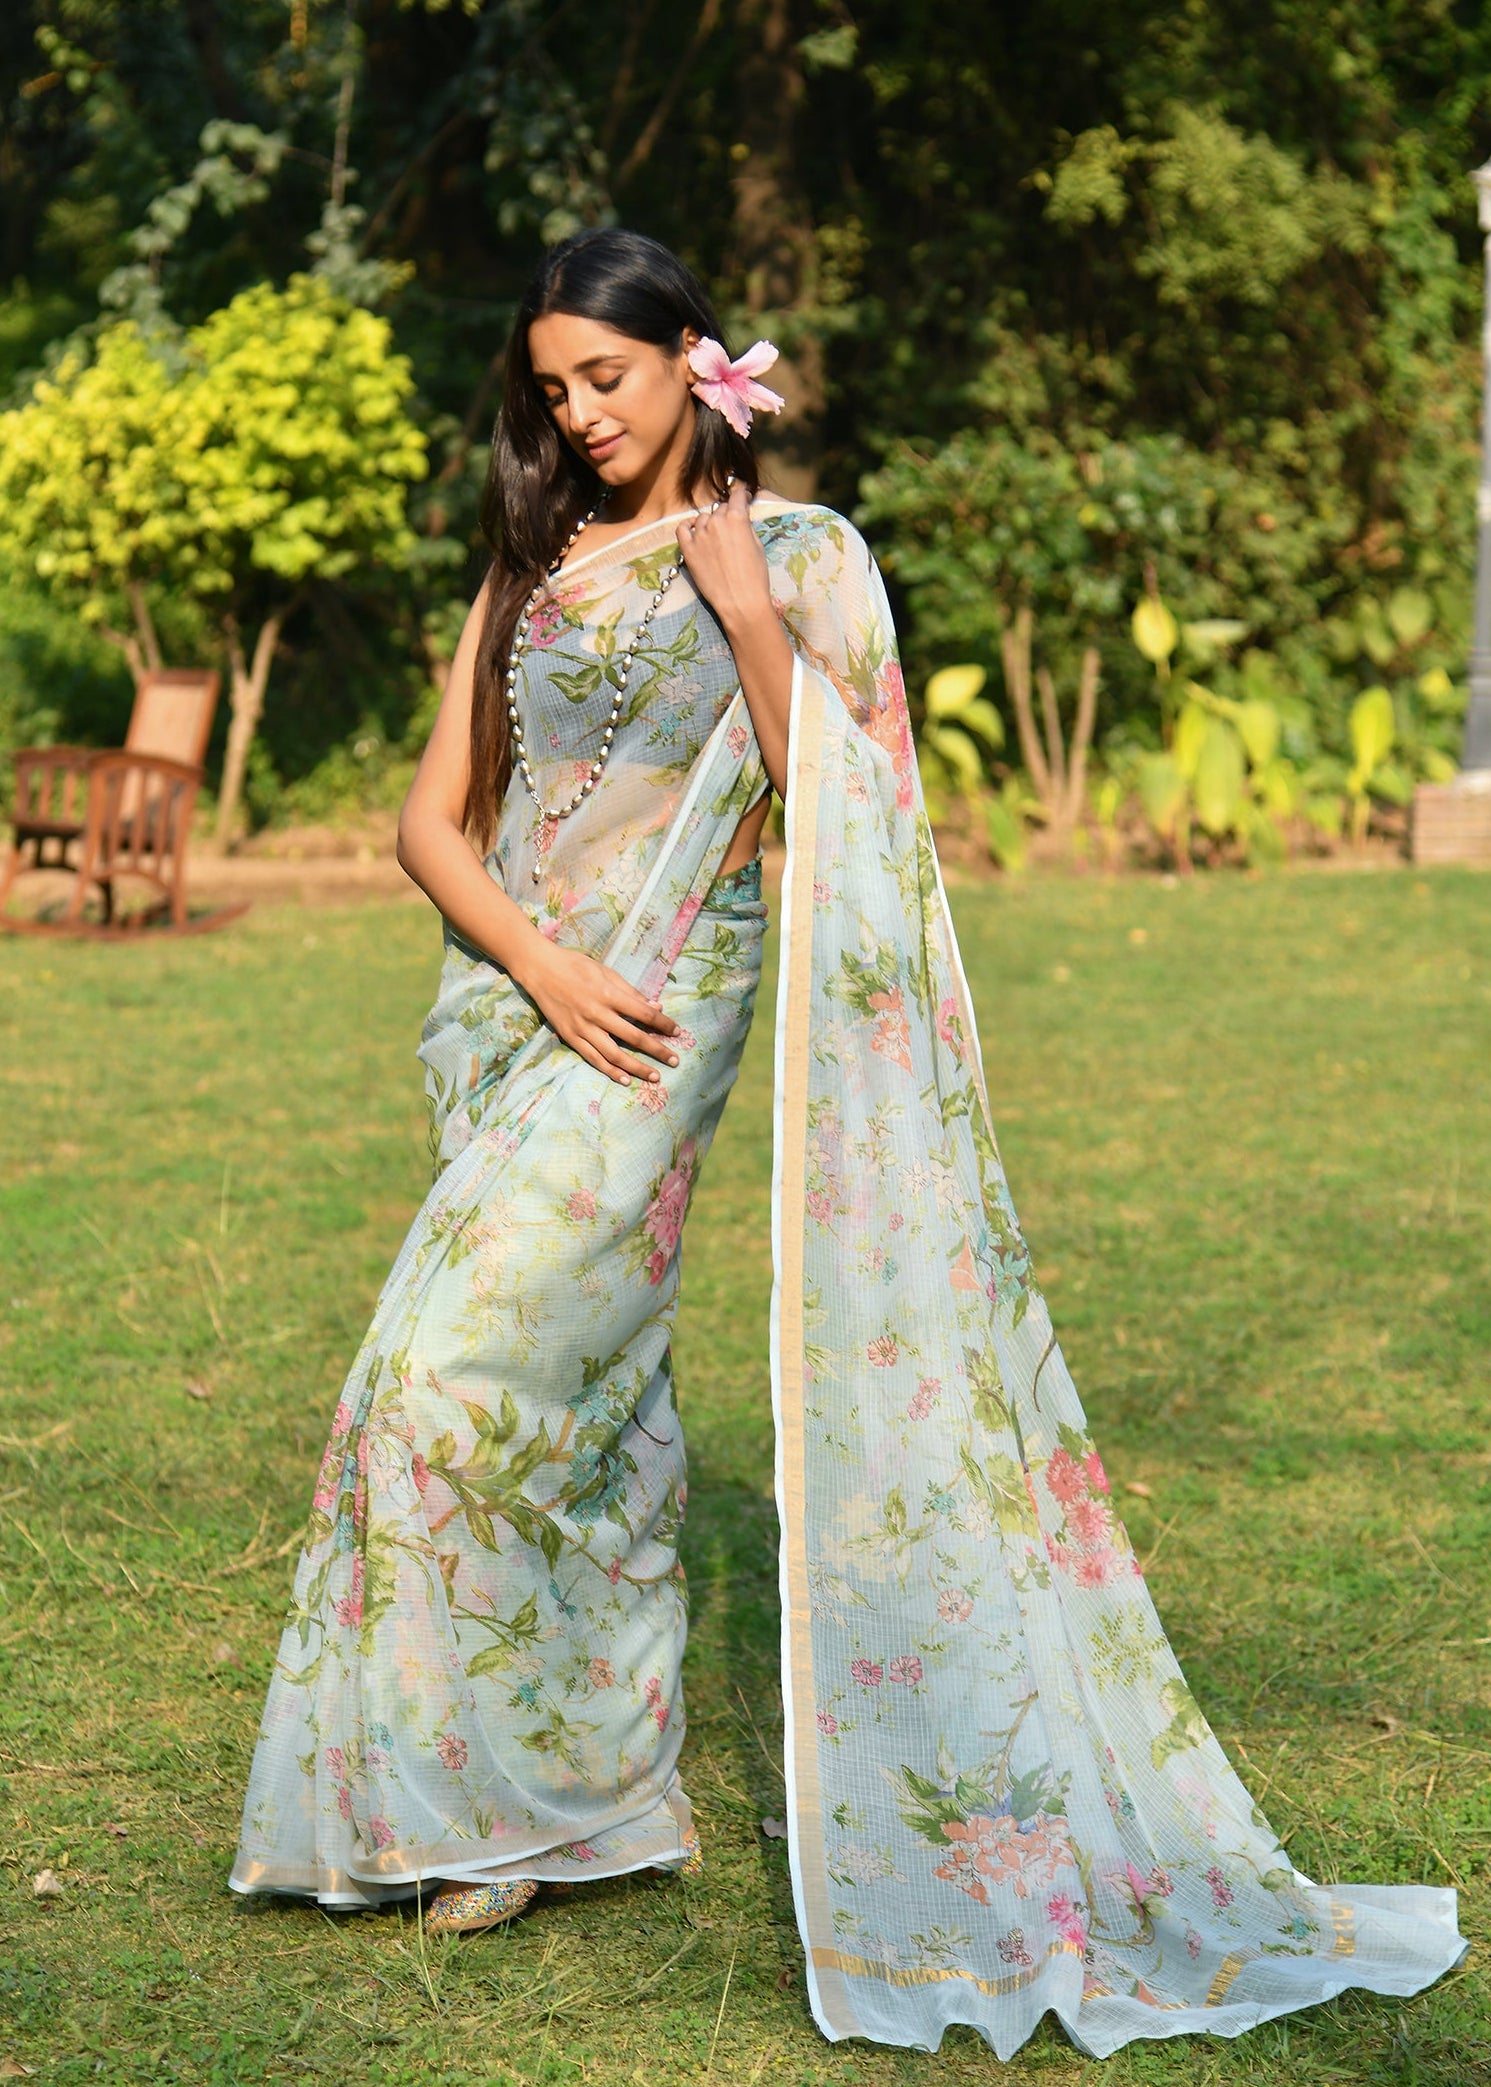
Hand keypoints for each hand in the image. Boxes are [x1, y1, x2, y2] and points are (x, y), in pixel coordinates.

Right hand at [519, 939, 679, 1085]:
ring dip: (637, 1068)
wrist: (540, 970)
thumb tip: (656, 1007)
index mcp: (609, 994)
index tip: (677, 1032)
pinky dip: (610, 1071)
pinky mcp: (570, 1037)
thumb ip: (631, 992)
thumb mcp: (606, 972)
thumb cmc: (576, 966)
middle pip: (634, 1037)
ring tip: (655, 1077)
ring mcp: (583, 1028)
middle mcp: (597, 1014)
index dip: (663, 1024)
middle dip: (657, 1050)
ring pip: (615, 1054)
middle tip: (675, 1060)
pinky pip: (593, 1058)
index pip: (644, 1014)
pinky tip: (626, 1079)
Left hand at [677, 480, 772, 629]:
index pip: (737, 495)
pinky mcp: (688, 549)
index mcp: (737, 518)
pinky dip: (688, 526)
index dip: (741, 493)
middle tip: (731, 526)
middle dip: (727, 513)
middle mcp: (716, 521)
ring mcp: (700, 535)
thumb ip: (746, 527)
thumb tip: (740, 518)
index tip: (742, 495)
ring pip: (703, 518)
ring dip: (710, 522)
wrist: (740, 601)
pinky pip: (682, 529)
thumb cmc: (755, 576)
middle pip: (720, 508)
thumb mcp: (757, 545)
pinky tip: (694, 530)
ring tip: (715, 536)